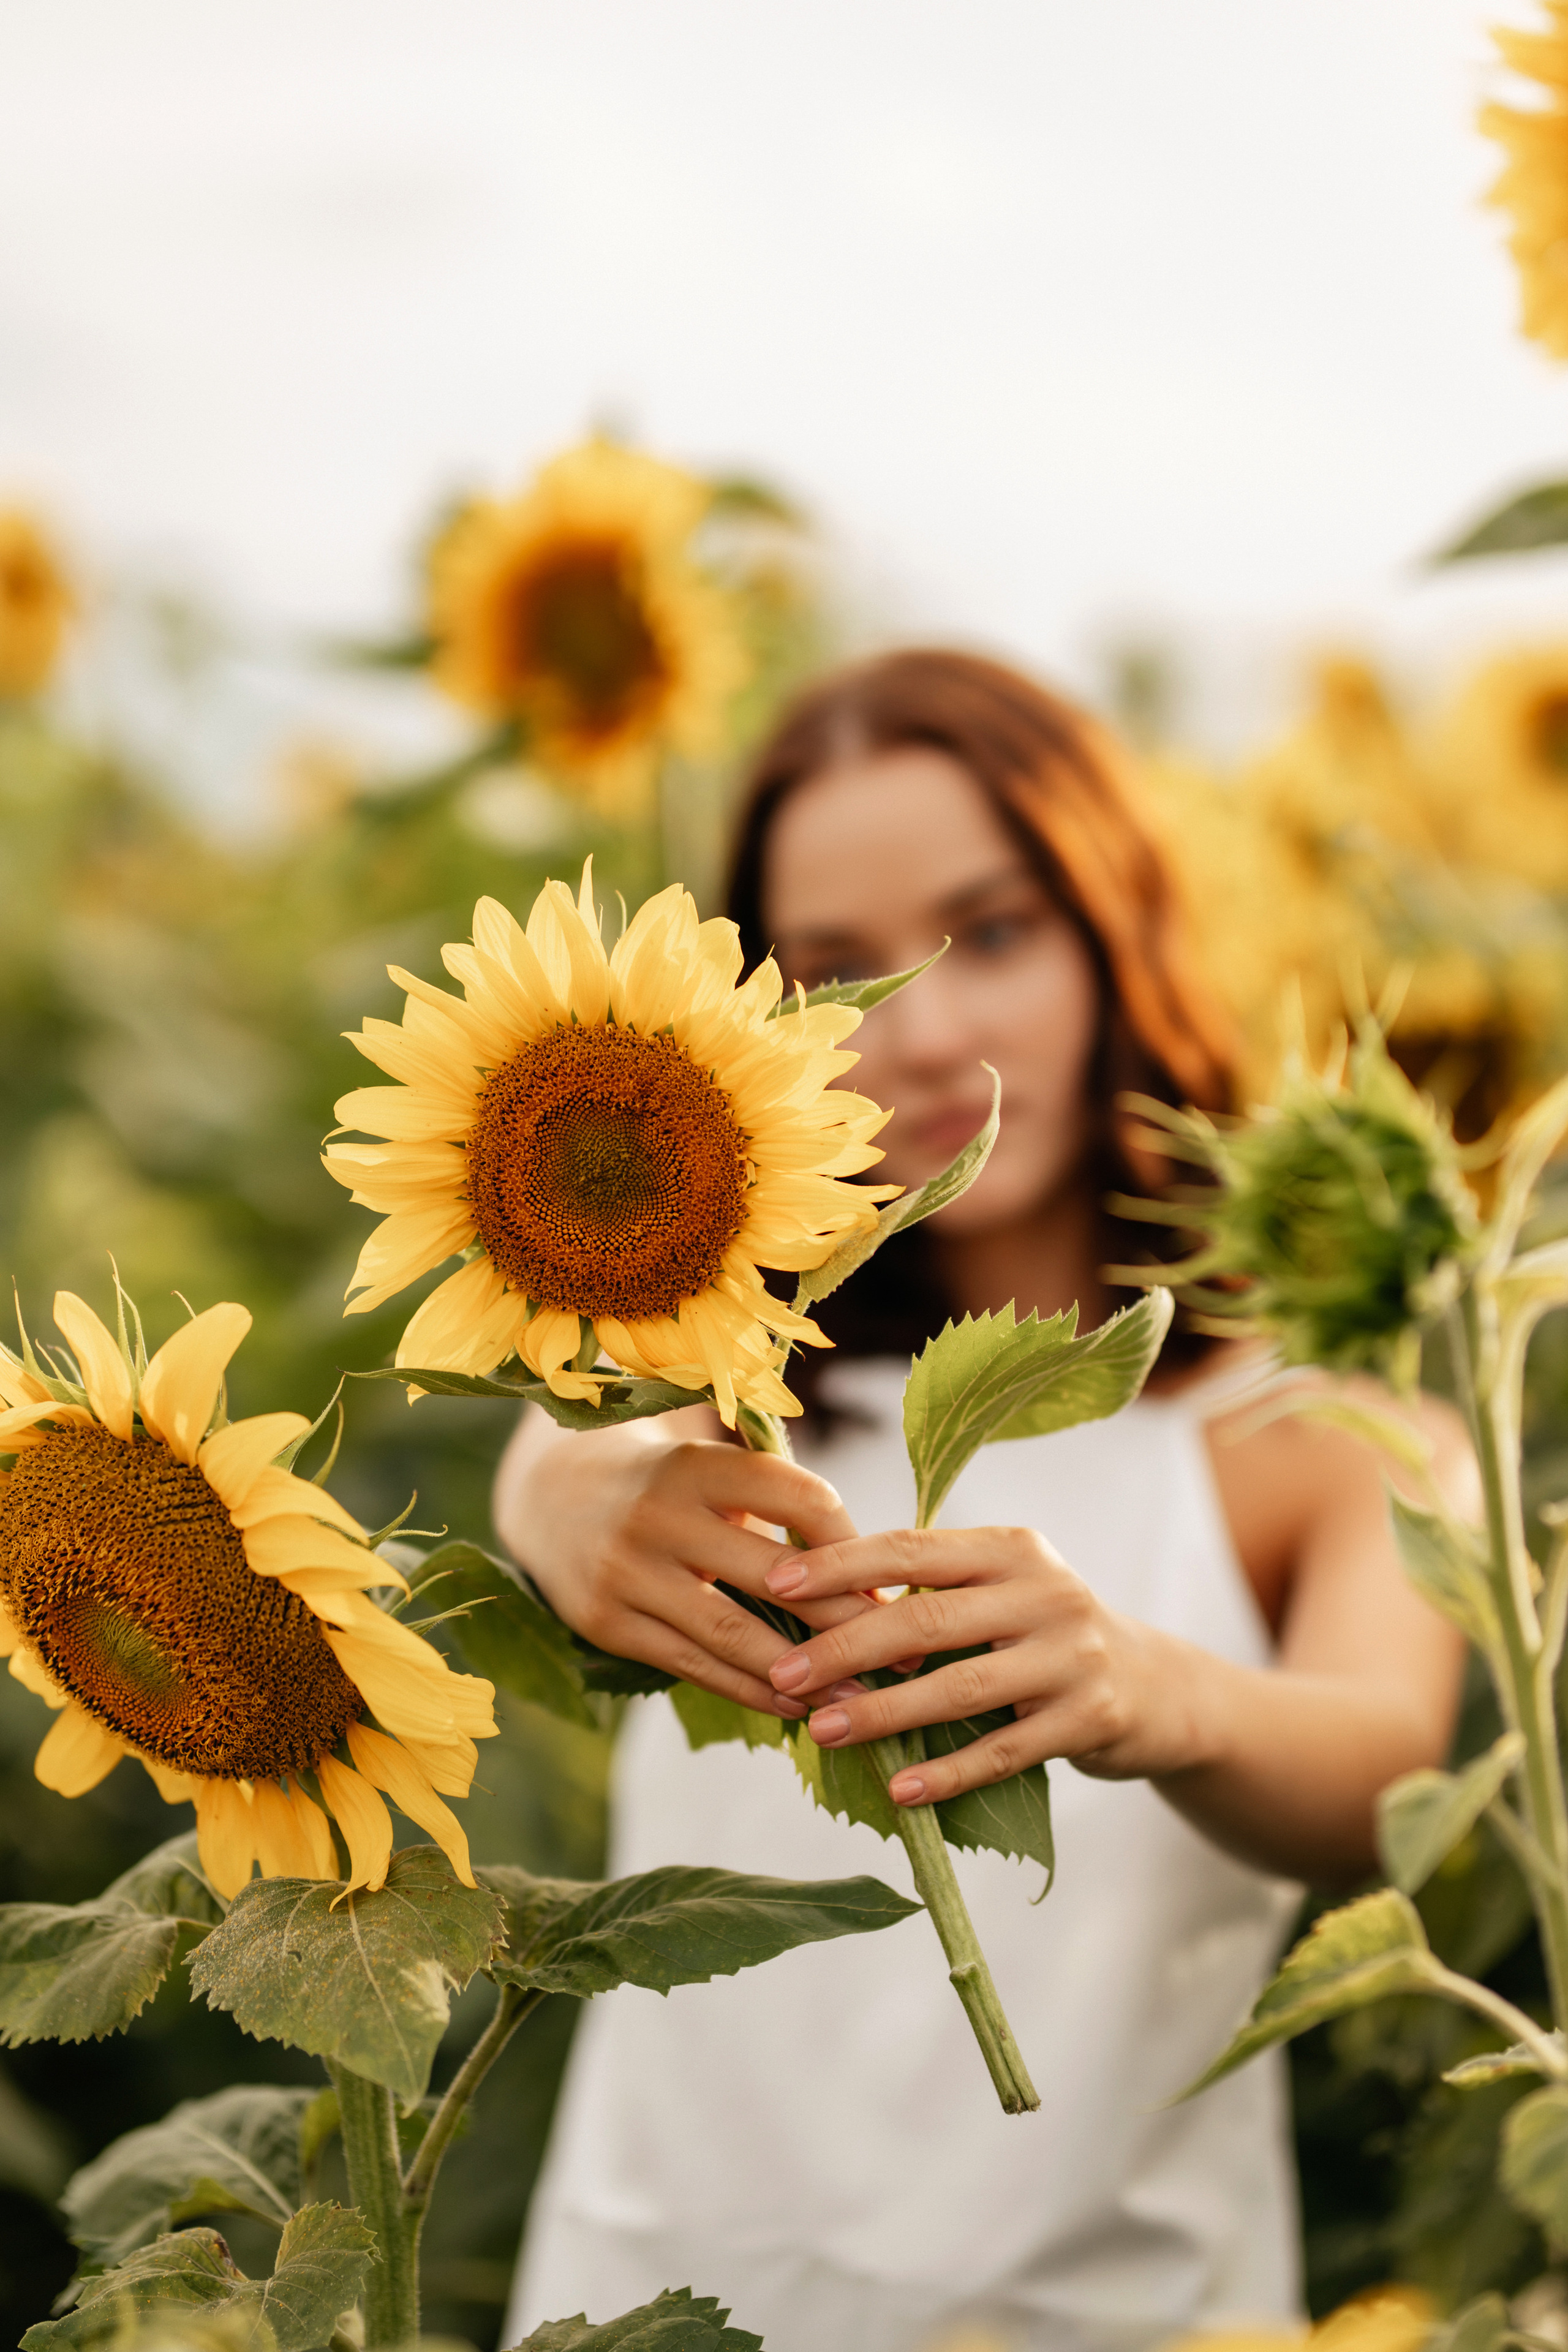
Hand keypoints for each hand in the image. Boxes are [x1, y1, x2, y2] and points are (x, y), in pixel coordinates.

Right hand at [494, 1417, 875, 1717]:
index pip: (797, 1496)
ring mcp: (626, 1572)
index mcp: (696, 1462)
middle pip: (772, 1573)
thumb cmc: (670, 1483)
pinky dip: (751, 1690)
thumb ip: (781, 1501)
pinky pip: (694, 1667)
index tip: (890, 1578)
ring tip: (862, 1697)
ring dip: (805, 1672)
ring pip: (733, 1633)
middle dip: (846, 1617)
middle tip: (905, 1649)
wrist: (553, 1497)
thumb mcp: (714, 1464)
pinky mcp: (607, 1624)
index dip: (851, 1540)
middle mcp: (656, 1514)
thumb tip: (876, 1576)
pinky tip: (797, 1704)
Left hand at [762, 1525, 1184, 1805]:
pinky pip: (1003, 1751)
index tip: (776, 1585)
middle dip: (845, 1647)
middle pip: (928, 1618)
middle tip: (784, 1675)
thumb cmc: (1046, 1634)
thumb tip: (818, 1606)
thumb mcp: (1003, 1589)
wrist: (1157, 1687)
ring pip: (960, 1687)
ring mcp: (1071, 1658)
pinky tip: (899, 1789)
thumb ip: (934, 1590)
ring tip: (823, 1730)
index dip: (841, 1566)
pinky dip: (948, 1773)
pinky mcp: (1089, 1720)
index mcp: (1013, 1548)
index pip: (911, 1547)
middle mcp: (1047, 1593)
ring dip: (884, 1713)